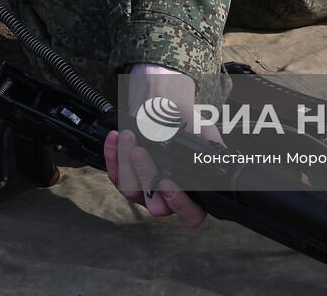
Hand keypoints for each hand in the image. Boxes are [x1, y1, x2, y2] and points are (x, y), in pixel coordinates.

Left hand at [103, 63, 216, 226]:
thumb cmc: (186, 123)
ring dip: (127, 164)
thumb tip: (212, 154)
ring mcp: (144, 192)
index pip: (191, 214)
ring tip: (129, 137)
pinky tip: (115, 137)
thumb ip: (210, 145)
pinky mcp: (124, 180)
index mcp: (193, 193)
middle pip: (157, 206)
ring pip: (131, 191)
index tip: (169, 183)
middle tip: (141, 152)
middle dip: (147, 177)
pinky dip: (113, 155)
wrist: (164, 111)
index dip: (181, 206)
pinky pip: (115, 176)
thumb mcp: (204, 131)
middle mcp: (167, 198)